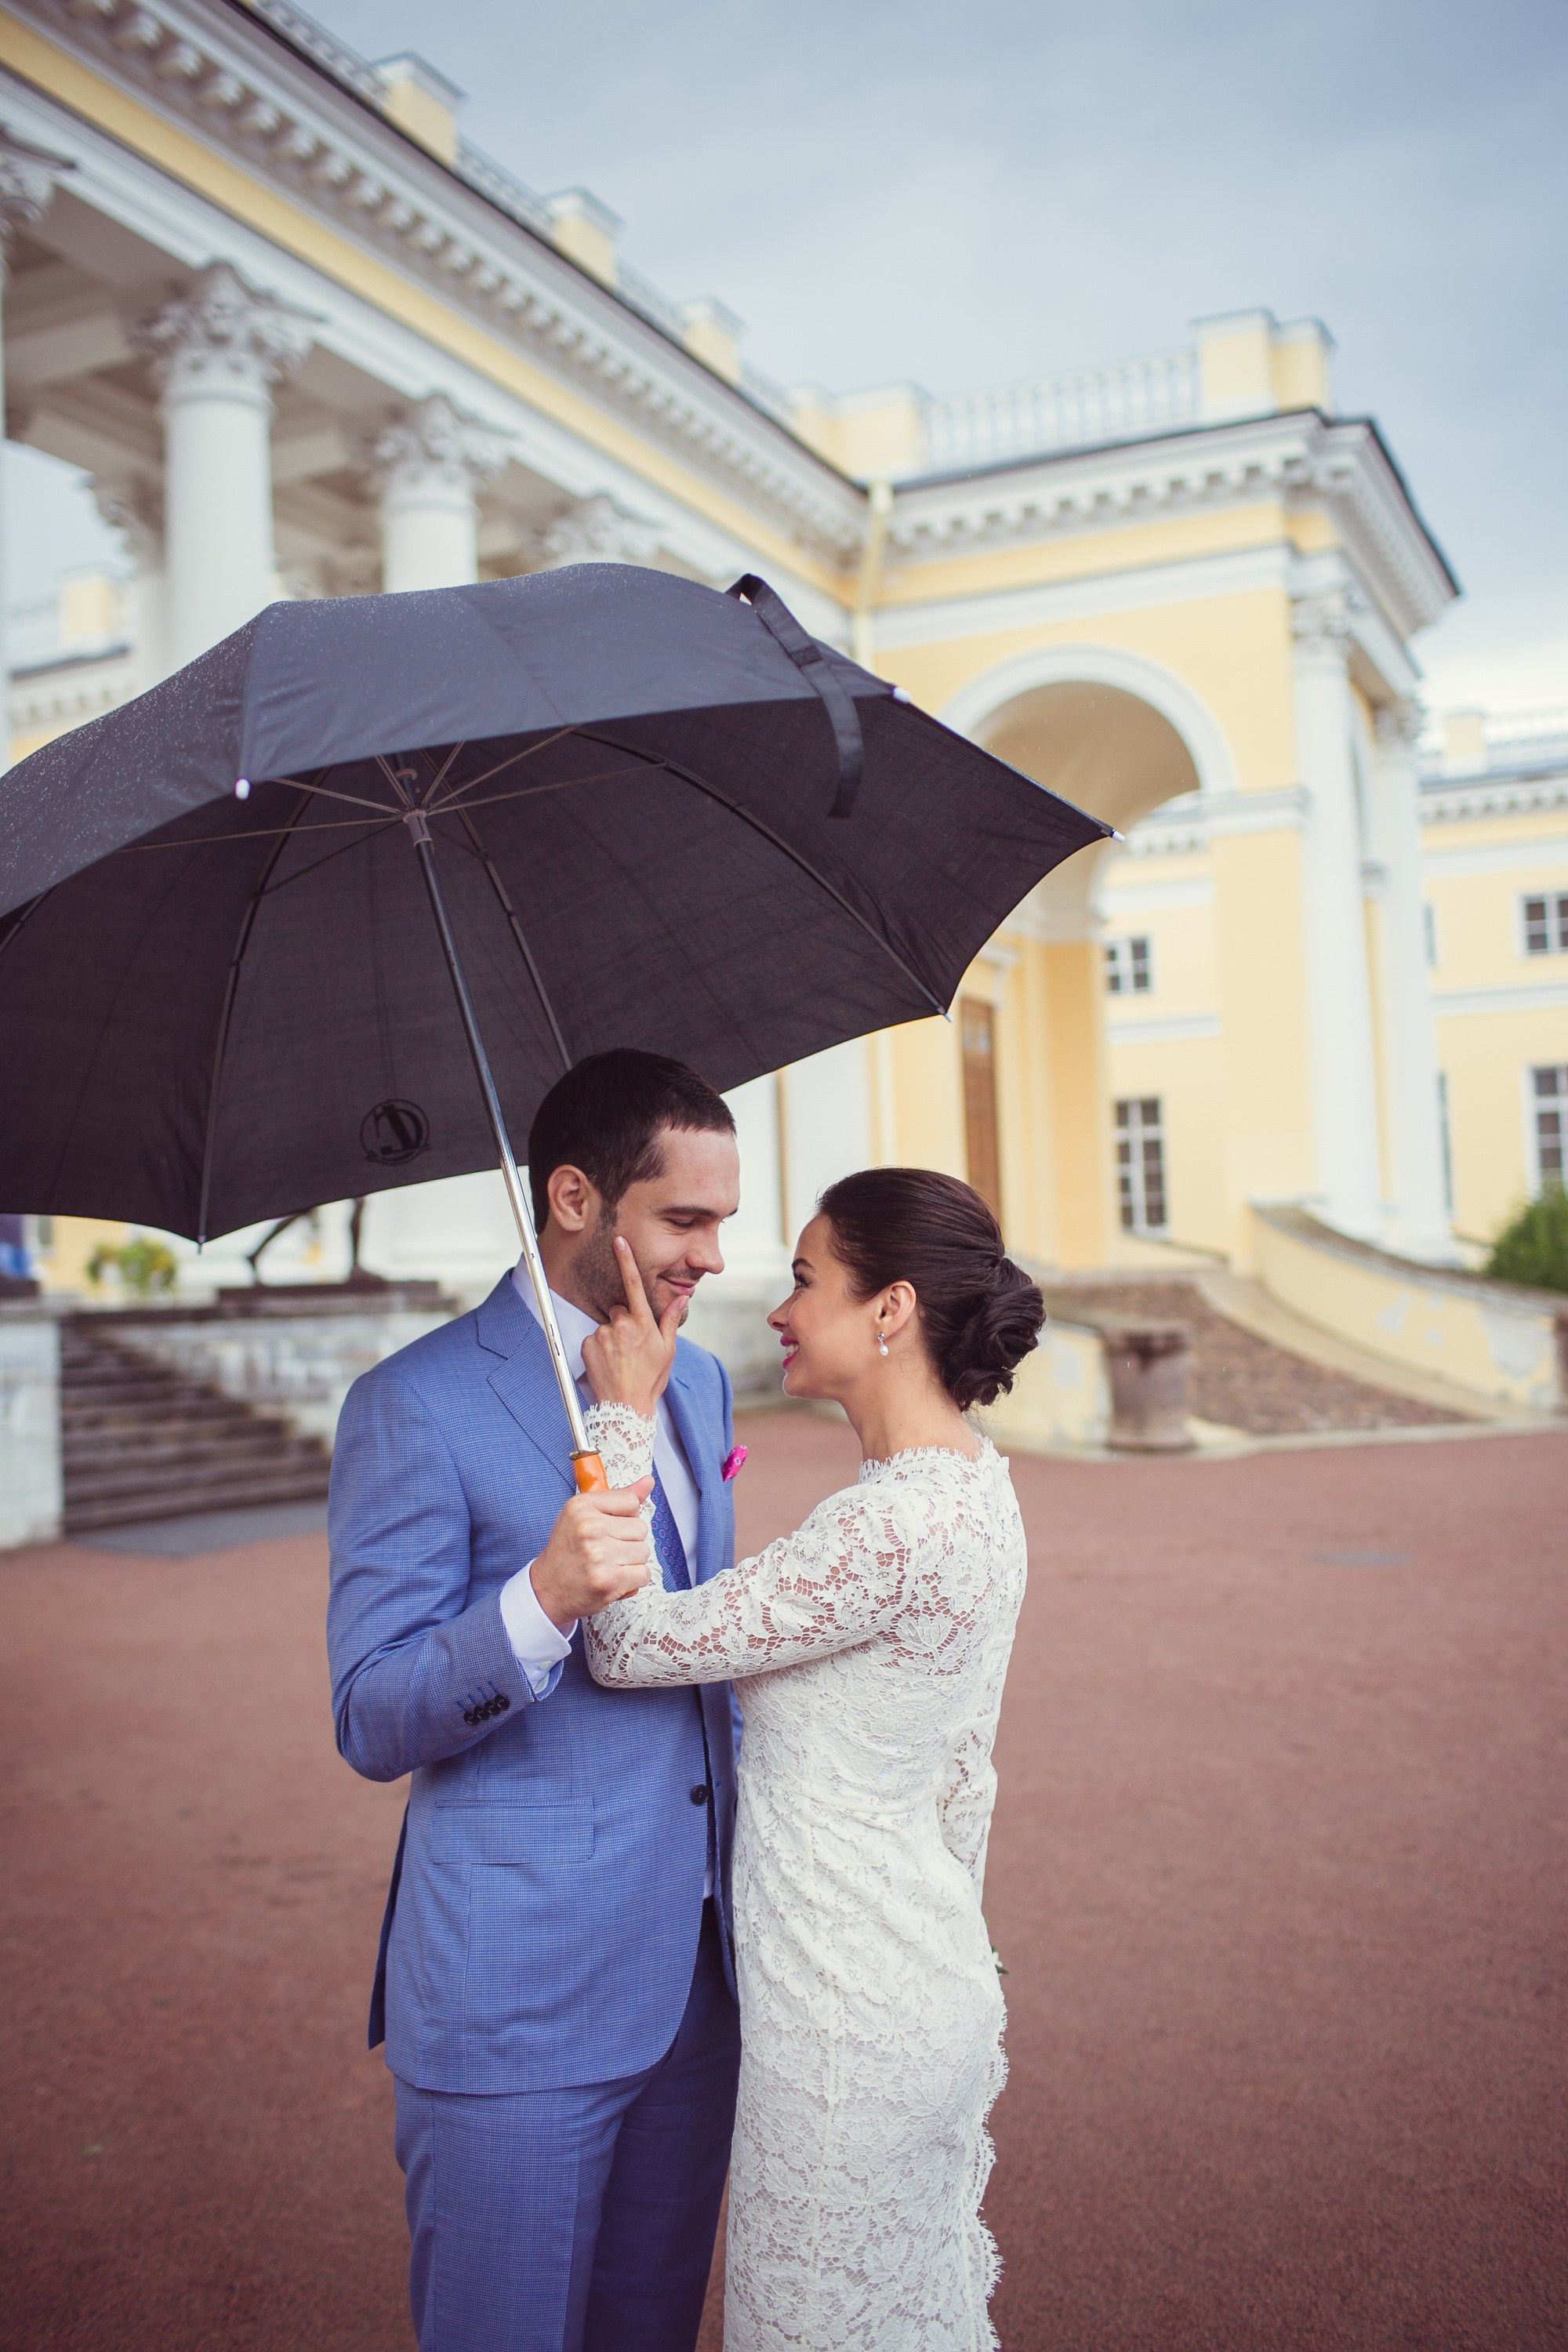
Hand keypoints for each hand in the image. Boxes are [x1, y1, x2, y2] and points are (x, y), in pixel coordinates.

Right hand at [529, 1476, 653, 1627]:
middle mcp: (589, 1528)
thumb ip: (618, 1498)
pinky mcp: (609, 1581)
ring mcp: (599, 1555)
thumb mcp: (583, 1515)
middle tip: (605, 1550)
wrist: (547, 1589)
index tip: (609, 1528)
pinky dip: (633, 1579)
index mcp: (582, 1506)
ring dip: (632, 1561)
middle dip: (629, 1541)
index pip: (631, 1502)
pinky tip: (614, 1579)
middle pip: (640, 1528)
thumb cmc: (567, 1551)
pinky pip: (644, 1574)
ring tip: (608, 1565)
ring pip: (644, 1551)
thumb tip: (649, 1481)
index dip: (626, 1517)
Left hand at [580, 1237, 680, 1417]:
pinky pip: (593, 1337)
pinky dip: (600, 1346)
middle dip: (625, 1321)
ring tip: (621, 1359)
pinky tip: (609, 1362)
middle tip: (633, 1346)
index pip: (633, 1284)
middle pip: (620, 1309)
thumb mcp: (667, 1349)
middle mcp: (620, 1325)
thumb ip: (671, 1319)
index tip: (619, 1241)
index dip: (626, 1261)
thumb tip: (683, 1296)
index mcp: (642, 1323)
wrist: (626, 1406)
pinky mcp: (586, 1344)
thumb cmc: (651, 1379)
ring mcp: (601, 1334)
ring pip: (607, 1325)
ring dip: (613, 1336)